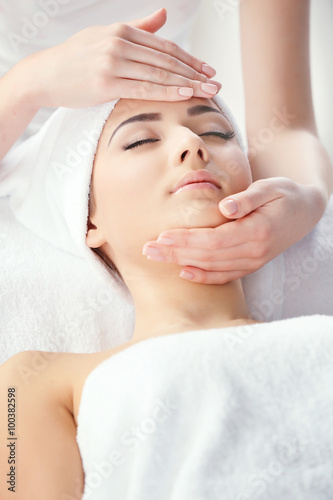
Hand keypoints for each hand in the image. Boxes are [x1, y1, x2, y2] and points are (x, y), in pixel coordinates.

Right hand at [26, 8, 219, 108]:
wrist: (45, 75)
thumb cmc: (76, 58)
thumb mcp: (106, 36)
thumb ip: (138, 28)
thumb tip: (163, 16)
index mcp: (123, 31)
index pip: (165, 47)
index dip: (190, 59)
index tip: (208, 70)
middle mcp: (120, 43)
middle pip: (167, 60)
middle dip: (195, 73)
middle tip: (216, 83)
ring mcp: (112, 62)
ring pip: (159, 74)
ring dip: (187, 84)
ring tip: (208, 91)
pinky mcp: (105, 82)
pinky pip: (143, 88)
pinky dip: (167, 91)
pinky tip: (185, 95)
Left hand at [142, 178, 325, 283]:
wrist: (305, 212)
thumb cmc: (285, 195)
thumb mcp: (271, 188)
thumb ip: (248, 198)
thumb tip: (225, 207)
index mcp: (257, 231)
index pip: (214, 240)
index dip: (187, 240)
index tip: (162, 236)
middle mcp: (254, 252)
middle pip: (208, 256)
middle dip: (176, 253)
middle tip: (148, 249)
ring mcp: (253, 262)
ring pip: (212, 267)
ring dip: (182, 263)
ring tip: (157, 257)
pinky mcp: (250, 265)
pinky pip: (224, 276)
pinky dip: (203, 276)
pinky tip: (184, 272)